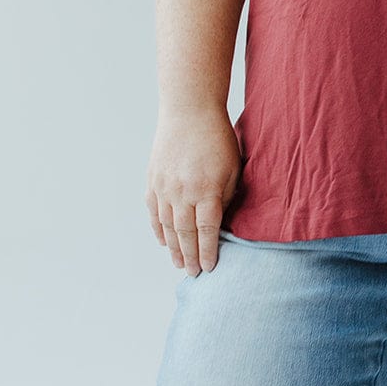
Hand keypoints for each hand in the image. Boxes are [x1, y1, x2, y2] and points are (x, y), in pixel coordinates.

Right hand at [145, 106, 242, 275]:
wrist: (189, 110)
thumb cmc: (218, 139)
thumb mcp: (233, 170)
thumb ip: (227, 198)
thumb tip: (221, 224)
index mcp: (206, 190)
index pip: (206, 231)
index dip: (208, 252)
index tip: (210, 268)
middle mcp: (182, 192)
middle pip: (185, 234)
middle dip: (190, 257)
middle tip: (194, 274)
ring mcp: (164, 186)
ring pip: (167, 226)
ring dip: (173, 248)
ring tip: (179, 264)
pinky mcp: (153, 180)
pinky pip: (154, 211)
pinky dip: (158, 228)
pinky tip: (164, 241)